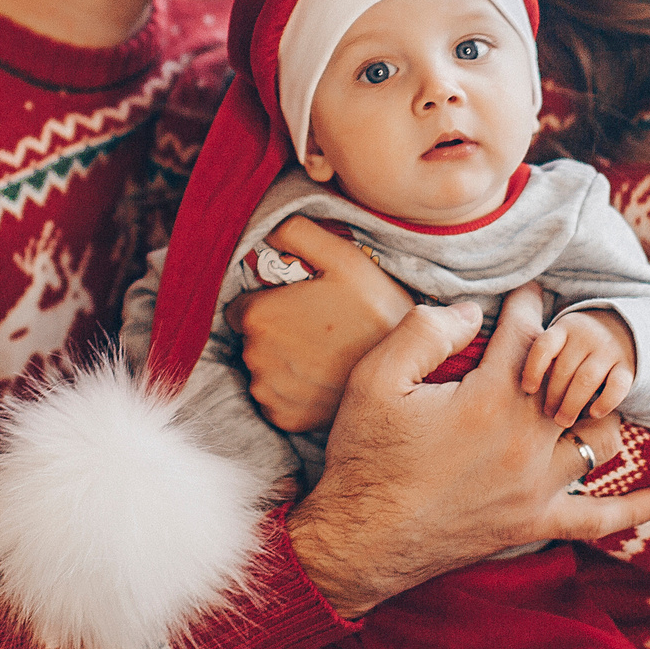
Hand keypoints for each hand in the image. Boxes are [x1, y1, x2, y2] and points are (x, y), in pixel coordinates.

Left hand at [228, 217, 413, 429]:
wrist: (408, 368)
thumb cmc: (376, 310)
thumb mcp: (343, 257)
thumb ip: (297, 233)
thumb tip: (270, 229)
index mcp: (260, 316)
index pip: (241, 307)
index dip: (268, 303)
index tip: (296, 306)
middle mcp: (256, 358)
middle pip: (252, 339)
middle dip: (276, 332)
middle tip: (316, 327)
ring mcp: (270, 392)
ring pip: (263, 370)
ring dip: (283, 362)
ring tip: (323, 354)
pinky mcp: (286, 419)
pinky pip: (277, 401)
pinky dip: (294, 392)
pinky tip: (322, 380)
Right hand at [286, 285, 649, 617]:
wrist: (359, 540)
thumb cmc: (364, 457)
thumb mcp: (375, 380)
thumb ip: (424, 331)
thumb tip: (474, 310)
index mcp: (491, 399)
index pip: (528, 334)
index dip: (528, 304)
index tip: (527, 289)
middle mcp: (526, 442)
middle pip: (575, 381)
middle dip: (570, 353)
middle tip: (558, 340)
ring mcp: (537, 487)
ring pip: (600, 438)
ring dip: (600, 412)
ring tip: (590, 394)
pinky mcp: (534, 523)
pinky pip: (599, 518)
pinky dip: (636, 507)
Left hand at [519, 310, 636, 426]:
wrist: (621, 328)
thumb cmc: (575, 346)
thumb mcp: (559, 338)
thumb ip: (540, 353)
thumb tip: (513, 382)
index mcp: (563, 330)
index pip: (544, 346)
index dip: (533, 368)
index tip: (527, 389)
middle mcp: (586, 337)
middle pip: (564, 368)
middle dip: (552, 395)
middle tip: (546, 414)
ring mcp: (608, 351)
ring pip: (587, 379)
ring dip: (572, 403)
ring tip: (562, 421)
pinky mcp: (627, 367)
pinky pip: (617, 386)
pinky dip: (605, 401)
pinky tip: (593, 413)